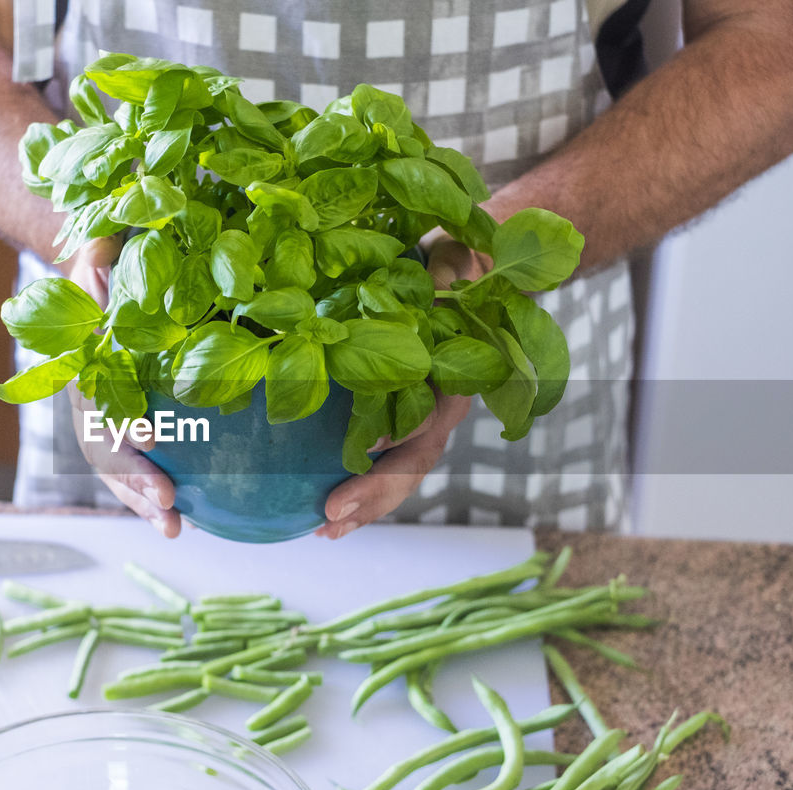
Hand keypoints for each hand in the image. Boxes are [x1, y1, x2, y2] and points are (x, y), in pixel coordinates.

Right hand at [66, 238, 181, 537]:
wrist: (99, 292)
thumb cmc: (105, 274)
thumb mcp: (99, 260)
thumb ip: (98, 264)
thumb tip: (100, 257)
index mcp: (84, 367)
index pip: (97, 398)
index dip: (118, 419)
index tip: (148, 435)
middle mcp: (89, 404)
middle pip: (106, 450)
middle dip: (135, 478)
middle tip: (168, 498)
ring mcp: (105, 426)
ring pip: (119, 474)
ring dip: (144, 503)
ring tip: (176, 528)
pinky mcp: (128, 438)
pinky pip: (139, 473)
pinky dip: (156, 499)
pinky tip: (192, 520)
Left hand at [315, 232, 487, 539]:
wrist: (471, 271)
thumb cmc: (459, 264)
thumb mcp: (458, 259)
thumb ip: (448, 273)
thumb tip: (442, 276)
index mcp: (457, 373)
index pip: (431, 411)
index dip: (402, 433)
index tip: (369, 448)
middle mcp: (441, 405)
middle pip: (413, 461)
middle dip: (375, 492)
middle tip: (331, 513)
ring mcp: (422, 419)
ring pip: (399, 473)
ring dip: (364, 505)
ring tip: (326, 528)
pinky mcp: (397, 419)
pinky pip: (381, 463)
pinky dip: (356, 487)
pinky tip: (321, 511)